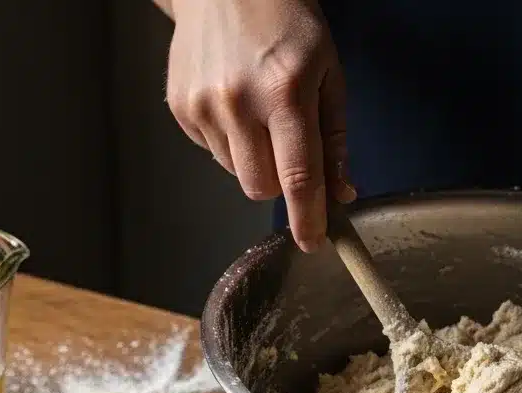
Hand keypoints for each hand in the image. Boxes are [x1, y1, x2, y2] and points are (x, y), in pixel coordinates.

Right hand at [165, 0, 355, 251]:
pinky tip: (234, 104)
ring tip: (258, 113)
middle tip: (288, 150)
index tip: (314, 242)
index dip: (308, 219)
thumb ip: (334, 138)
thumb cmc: (285, 21)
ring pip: (237, 174)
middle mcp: (239, 102)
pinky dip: (229, 142)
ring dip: (254, 160)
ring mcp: (204, 106)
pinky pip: (213, 153)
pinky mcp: (182, 108)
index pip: (299, 178)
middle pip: (261, 189)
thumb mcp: (327, 71)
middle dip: (279, 184)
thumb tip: (339, 193)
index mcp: (286, 91)